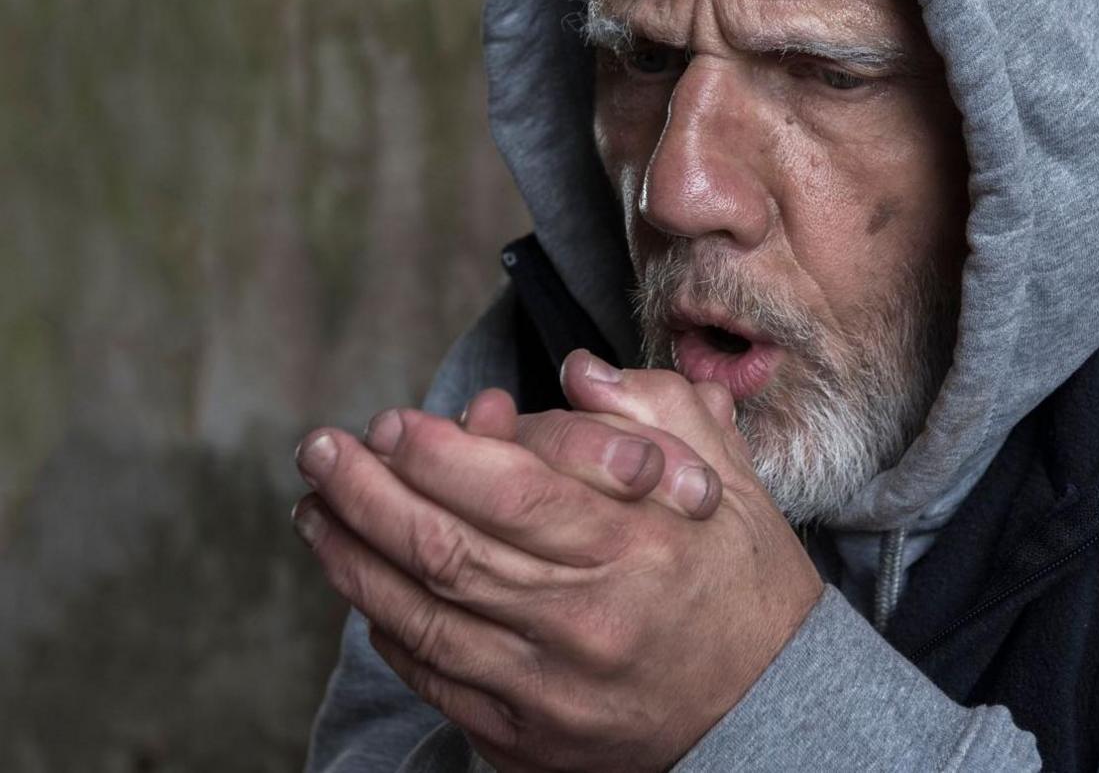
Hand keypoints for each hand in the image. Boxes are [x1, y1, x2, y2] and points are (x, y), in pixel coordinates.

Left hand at [292, 350, 822, 771]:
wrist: (770, 708)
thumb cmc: (744, 584)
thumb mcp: (729, 481)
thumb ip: (657, 413)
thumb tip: (578, 372)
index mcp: (638, 548)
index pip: (510, 491)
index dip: (434, 453)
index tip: (392, 423)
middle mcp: (586, 622)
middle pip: (446, 551)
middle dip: (365, 493)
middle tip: (321, 450)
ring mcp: (550, 690)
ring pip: (421, 618)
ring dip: (353, 559)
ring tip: (317, 510)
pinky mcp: (528, 737)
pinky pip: (435, 678)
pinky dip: (388, 628)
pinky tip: (365, 586)